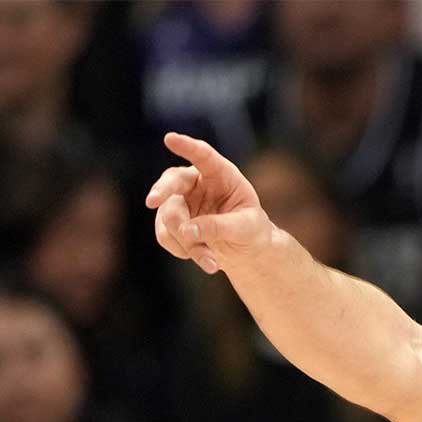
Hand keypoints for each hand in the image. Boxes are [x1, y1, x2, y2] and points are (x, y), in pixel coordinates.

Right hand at [146, 132, 271, 275]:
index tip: (169, 138)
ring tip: (213, 263)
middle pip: (172, 181)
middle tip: (152, 201)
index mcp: (221, 174)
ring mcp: (179, 200)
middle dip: (162, 191)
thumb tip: (189, 230)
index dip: (187, 147)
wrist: (244, 248)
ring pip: (170, 217)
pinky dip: (183, 250)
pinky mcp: (170, 221)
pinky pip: (166, 235)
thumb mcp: (245, 228)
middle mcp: (196, 182)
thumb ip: (220, 226)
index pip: (203, 156)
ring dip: (188, 242)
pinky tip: (205, 259)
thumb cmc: (250, 229)